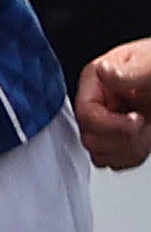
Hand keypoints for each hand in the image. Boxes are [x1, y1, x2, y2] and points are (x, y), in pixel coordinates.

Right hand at [78, 39, 150, 170]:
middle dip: (121, 138)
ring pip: (98, 152)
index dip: (110, 124)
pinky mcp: (118, 136)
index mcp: (99, 80)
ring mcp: (108, 120)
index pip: (85, 112)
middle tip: (144, 125)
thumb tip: (103, 71)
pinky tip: (144, 140)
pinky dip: (130, 157)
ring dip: (127, 149)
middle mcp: (99, 101)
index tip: (138, 120)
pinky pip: (111, 160)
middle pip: (89, 136)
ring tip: (146, 132)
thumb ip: (130, 71)